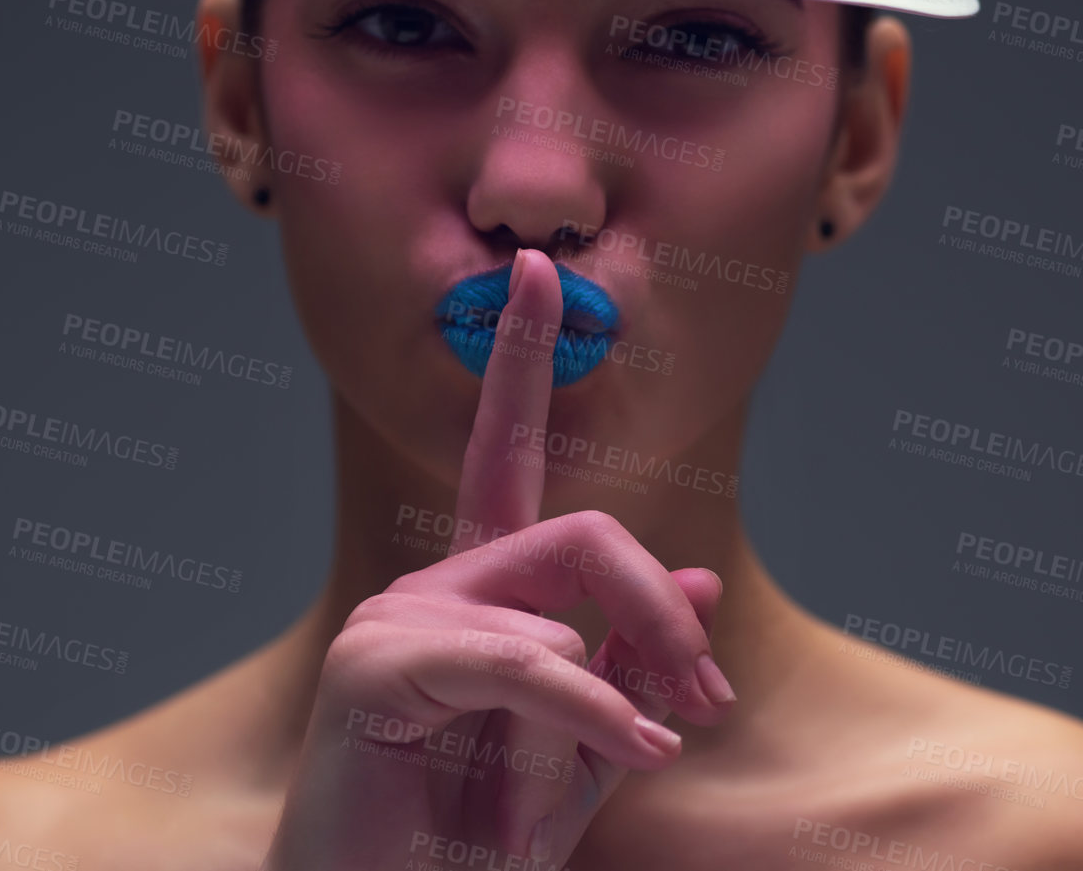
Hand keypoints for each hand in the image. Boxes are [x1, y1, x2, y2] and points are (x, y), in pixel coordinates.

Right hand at [262, 248, 733, 869]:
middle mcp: (434, 587)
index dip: (519, 354)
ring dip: (623, 692)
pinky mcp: (372, 662)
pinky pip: (516, 661)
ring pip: (557, 603)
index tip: (537, 268)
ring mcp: (395, 617)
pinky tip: (632, 748)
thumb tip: (705, 585)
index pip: (507, 453)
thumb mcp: (588, 755)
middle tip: (711, 700)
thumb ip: (636, 671)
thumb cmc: (473, 847)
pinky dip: (584, 707)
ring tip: (652, 753)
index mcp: (483, 597)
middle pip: (582, 535)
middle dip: (661, 607)